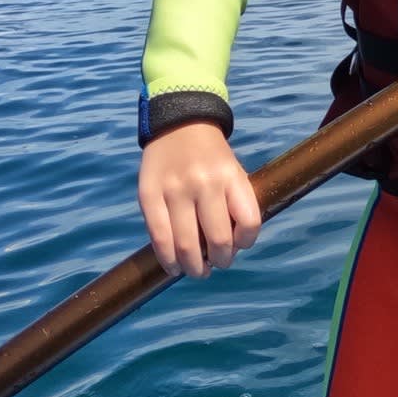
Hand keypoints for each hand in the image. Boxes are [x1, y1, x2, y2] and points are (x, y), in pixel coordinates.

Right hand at [138, 120, 261, 277]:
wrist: (180, 125)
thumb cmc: (212, 158)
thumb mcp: (234, 172)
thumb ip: (235, 204)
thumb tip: (230, 249)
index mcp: (231, 177)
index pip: (249, 222)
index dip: (247, 242)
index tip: (240, 246)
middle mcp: (204, 184)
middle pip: (218, 239)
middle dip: (221, 260)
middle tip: (217, 264)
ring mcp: (174, 190)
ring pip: (186, 244)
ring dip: (194, 267)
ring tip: (197, 271)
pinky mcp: (148, 195)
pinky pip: (158, 237)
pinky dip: (167, 260)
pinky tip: (173, 267)